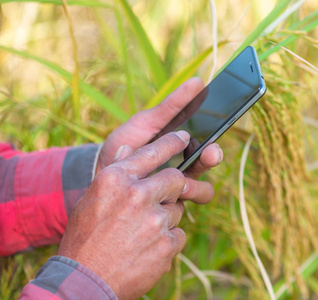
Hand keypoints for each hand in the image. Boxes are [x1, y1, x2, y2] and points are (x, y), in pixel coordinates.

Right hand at [59, 131, 196, 299]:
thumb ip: (115, 173)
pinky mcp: (166, 244)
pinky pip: (178, 235)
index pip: (153, 151)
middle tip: (161, 199)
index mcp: (116, 180)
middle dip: (173, 188)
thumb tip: (128, 148)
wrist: (84, 281)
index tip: (183, 137)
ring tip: (142, 233)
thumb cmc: (85, 237)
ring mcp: (154, 221)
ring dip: (166, 219)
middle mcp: (137, 195)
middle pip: (176, 179)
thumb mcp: (93, 198)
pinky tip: (147, 249)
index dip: (172, 142)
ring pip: (177, 210)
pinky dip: (167, 241)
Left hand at [97, 78, 222, 201]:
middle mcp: (185, 169)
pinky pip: (182, 209)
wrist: (98, 175)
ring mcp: (177, 190)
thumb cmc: (124, 145)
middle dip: (210, 159)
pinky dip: (176, 202)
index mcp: (183, 149)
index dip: (214, 145)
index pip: (208, 146)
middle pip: (209, 167)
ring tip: (180, 183)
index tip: (213, 141)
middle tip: (208, 153)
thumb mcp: (146, 123)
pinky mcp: (166, 208)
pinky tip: (163, 197)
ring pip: (202, 191)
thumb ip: (171, 106)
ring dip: (195, 185)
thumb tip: (198, 81)